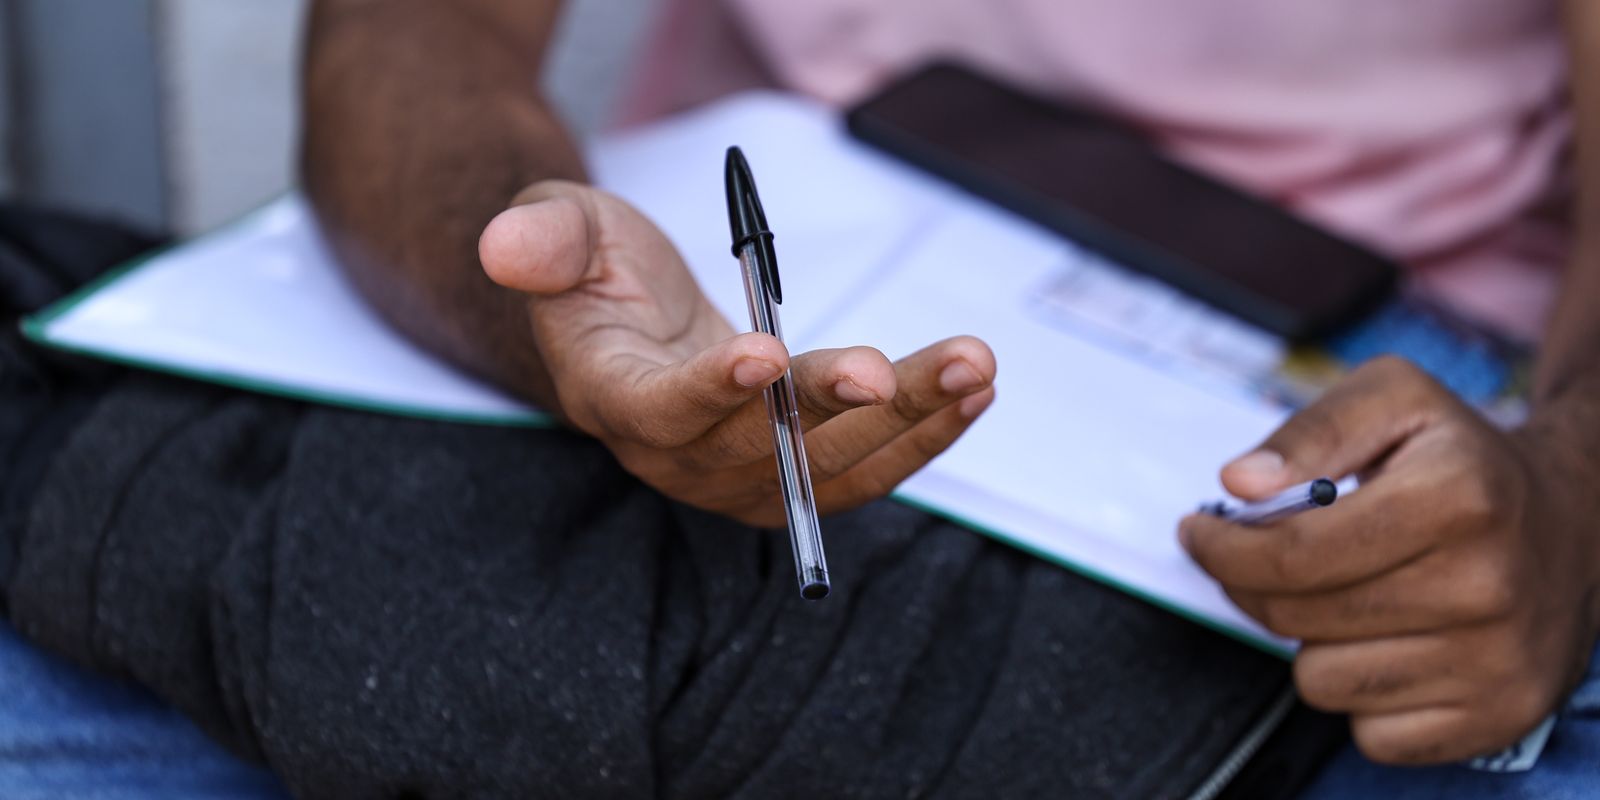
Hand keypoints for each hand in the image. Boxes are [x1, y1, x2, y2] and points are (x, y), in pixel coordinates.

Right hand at [478, 180, 995, 524]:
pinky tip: (972, 392)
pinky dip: (922, 434)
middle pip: (759, 450)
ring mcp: (740, 476)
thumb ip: (543, 240)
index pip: (660, 410)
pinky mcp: (793, 474)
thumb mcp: (561, 231)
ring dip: (906, 423)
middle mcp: (678, 455)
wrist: (630, 323)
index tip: (763, 353)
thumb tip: (505, 247)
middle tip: (886, 369)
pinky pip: (864, 470)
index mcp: (614, 398)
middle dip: (828, 410)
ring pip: (830, 470)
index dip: (710, 391)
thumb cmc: (596, 269)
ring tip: (969, 368)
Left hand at [1180, 356, 1599, 763]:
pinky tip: (1388, 641)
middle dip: (1253, 586)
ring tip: (1348, 595)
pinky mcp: (1499, 716)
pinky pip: (1368, 733)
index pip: (1293, 553)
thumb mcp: (1396, 400)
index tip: (1199, 533)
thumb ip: (1311, 430)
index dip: (1222, 547)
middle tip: (1261, 559)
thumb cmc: (1463, 461)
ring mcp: (1497, 660)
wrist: (1576, 525)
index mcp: (1458, 496)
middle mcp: (1486, 585)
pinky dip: (1359, 692)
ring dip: (1311, 640)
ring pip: (1321, 682)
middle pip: (1295, 617)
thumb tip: (1240, 483)